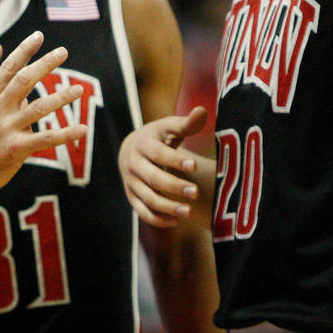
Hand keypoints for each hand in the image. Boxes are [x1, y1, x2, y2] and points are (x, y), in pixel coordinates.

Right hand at [0, 31, 86, 221]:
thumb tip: (21, 97)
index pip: (8, 68)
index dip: (24, 50)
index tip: (38, 36)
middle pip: (25, 79)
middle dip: (46, 63)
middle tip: (63, 52)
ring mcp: (6, 129)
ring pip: (40, 107)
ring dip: (62, 97)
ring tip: (79, 89)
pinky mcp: (15, 149)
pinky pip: (46, 139)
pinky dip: (66, 133)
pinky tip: (82, 129)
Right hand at [119, 107, 207, 227]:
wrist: (130, 150)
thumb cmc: (158, 137)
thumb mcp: (169, 127)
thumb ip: (186, 123)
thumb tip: (202, 111)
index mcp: (144, 144)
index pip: (159, 153)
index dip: (175, 160)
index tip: (194, 165)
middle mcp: (134, 164)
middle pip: (153, 178)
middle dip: (174, 187)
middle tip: (196, 193)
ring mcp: (131, 182)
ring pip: (148, 198)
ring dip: (168, 207)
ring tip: (189, 212)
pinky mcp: (132, 197)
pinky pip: (142, 212)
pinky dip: (158, 219)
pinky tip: (176, 221)